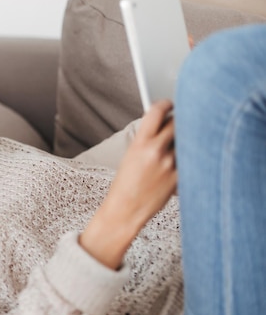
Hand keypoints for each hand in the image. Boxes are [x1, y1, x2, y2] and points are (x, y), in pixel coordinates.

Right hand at [80, 100, 176, 268]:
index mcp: (140, 143)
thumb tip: (164, 125)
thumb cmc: (125, 185)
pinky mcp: (180, 177)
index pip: (157, 111)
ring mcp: (171, 164)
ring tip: (175, 147)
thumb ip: (147, 139)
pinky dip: (186, 158)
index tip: (169, 104)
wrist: (125, 210)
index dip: (165, 104)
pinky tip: (178, 163)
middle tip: (177, 123)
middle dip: (178, 121)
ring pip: (186, 140)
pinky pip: (189, 159)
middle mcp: (157, 151)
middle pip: (177, 122)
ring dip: (184, 140)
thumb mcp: (130, 156)